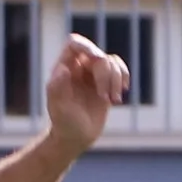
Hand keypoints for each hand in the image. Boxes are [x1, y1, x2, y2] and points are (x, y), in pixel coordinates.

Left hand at [43, 33, 129, 152]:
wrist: (75, 137)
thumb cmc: (63, 123)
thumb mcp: (58, 108)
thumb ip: (57, 88)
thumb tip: (63, 69)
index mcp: (64, 67)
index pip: (74, 44)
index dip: (87, 46)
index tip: (98, 58)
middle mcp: (79, 67)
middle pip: (98, 55)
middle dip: (105, 75)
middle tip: (104, 97)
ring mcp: (93, 74)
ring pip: (111, 61)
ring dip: (116, 79)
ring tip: (112, 100)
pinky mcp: (106, 82)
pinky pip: (119, 69)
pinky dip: (124, 78)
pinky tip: (121, 93)